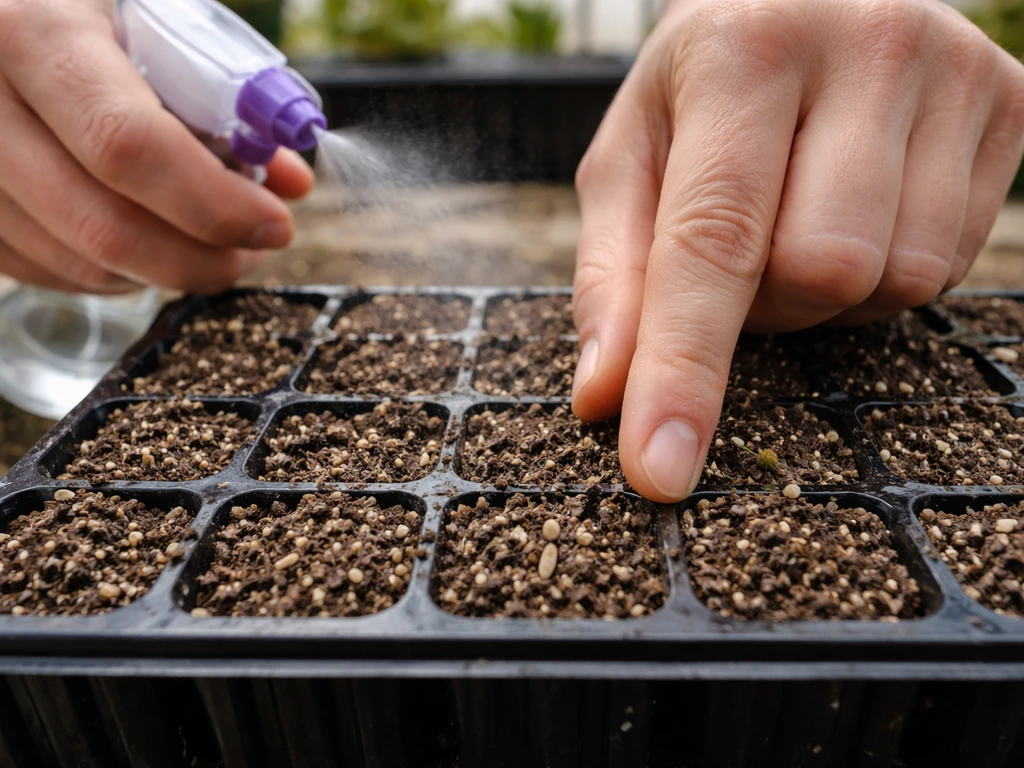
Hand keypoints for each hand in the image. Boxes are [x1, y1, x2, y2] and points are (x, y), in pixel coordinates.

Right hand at [0, 0, 313, 294]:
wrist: (9, 21)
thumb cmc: (95, 17)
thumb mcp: (158, 22)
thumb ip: (224, 94)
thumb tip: (290, 182)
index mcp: (33, 32)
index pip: (128, 144)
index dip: (212, 202)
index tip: (273, 223)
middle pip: (102, 223)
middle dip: (199, 257)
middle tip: (252, 252)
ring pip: (79, 260)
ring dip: (163, 270)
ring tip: (213, 245)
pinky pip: (48, 270)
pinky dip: (115, 271)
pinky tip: (148, 242)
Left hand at [572, 0, 1023, 501]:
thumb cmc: (700, 91)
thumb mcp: (631, 161)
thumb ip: (612, 276)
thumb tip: (604, 398)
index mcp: (742, 50)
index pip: (711, 241)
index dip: (684, 370)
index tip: (663, 472)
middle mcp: (863, 44)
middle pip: (820, 273)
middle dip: (768, 303)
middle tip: (745, 250)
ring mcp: (954, 69)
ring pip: (893, 281)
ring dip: (827, 294)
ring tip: (800, 220)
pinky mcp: (1013, 102)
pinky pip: (947, 266)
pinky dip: (885, 272)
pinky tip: (858, 211)